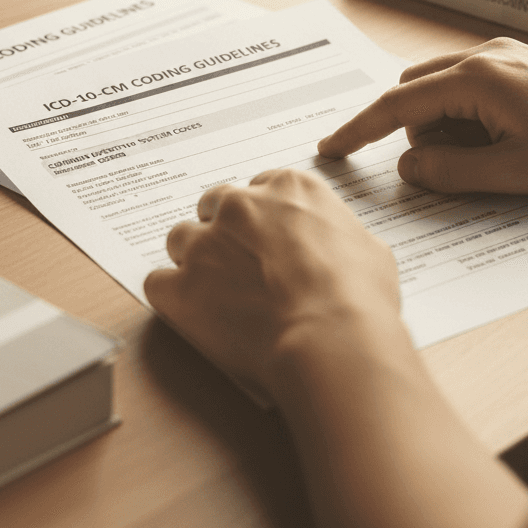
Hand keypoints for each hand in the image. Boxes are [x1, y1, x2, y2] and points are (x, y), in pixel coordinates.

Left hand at [143, 168, 405, 401]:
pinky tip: (194, 316)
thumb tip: (337, 248)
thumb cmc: (359, 298)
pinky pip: (159, 282)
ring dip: (195, 262)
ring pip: (182, 239)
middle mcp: (241, 204)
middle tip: (241, 266)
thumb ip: (337, 234)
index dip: (263, 218)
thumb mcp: (369, 247)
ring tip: (217, 295)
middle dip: (224, 232)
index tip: (267, 240)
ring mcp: (205, 244)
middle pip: (216, 205)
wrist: (332, 340)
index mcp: (289, 187)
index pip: (261, 188)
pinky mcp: (180, 286)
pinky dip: (172, 298)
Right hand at [318, 37, 527, 196]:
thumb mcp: (513, 174)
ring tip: (496, 156)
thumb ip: (449, 172)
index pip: (396, 105)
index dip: (358, 130)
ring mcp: (501, 54)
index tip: (329, 149)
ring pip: (438, 90)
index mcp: (476, 79)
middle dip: (418, 135)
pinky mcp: (517, 61)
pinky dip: (465, 116)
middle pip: (413, 94)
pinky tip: (503, 139)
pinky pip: (466, 86)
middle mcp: (481, 55)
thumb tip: (408, 169)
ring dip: (445, 128)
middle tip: (458, 170)